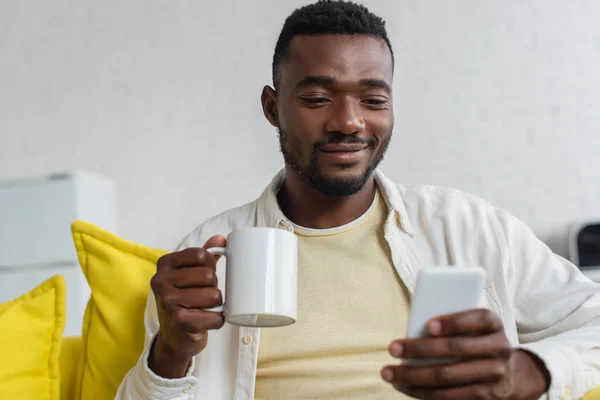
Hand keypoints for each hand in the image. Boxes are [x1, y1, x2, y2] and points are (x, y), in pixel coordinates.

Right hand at [148, 235, 226, 377]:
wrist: (173, 337)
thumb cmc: (184, 300)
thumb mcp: (189, 274)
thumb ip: (204, 255)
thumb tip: (221, 239)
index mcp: (164, 264)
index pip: (201, 255)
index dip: (210, 265)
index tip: (203, 276)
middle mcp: (161, 281)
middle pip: (208, 275)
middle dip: (213, 286)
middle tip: (203, 296)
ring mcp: (168, 302)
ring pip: (214, 295)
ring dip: (216, 304)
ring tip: (204, 308)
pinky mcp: (180, 322)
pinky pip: (216, 316)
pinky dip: (218, 320)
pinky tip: (206, 321)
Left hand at [381, 309, 549, 399]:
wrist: (509, 372)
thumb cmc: (476, 339)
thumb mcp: (473, 326)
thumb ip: (451, 324)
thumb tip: (413, 330)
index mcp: (494, 325)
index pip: (479, 319)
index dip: (454, 322)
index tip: (428, 326)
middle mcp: (498, 349)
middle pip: (456, 349)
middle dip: (420, 349)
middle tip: (392, 348)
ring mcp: (493, 375)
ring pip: (448, 376)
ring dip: (414, 376)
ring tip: (390, 373)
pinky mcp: (484, 397)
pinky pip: (449, 396)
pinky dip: (423, 392)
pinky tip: (404, 386)